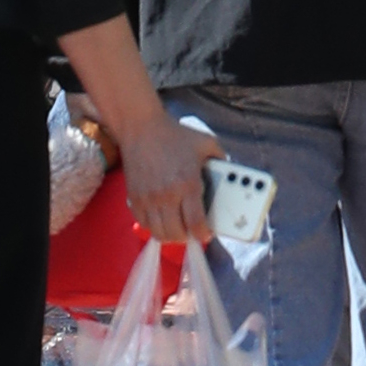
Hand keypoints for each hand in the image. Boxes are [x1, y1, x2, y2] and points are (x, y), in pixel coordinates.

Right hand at [115, 104, 219, 246]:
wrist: (142, 128)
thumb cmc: (175, 135)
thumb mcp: (206, 142)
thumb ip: (221, 158)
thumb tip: (231, 173)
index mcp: (187, 183)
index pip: (195, 223)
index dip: (202, 234)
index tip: (207, 234)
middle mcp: (167, 195)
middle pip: (176, 233)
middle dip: (187, 237)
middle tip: (192, 231)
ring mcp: (148, 199)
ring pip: (159, 233)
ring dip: (170, 235)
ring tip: (178, 228)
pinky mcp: (134, 199)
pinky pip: (144, 224)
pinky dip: (154, 226)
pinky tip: (162, 219)